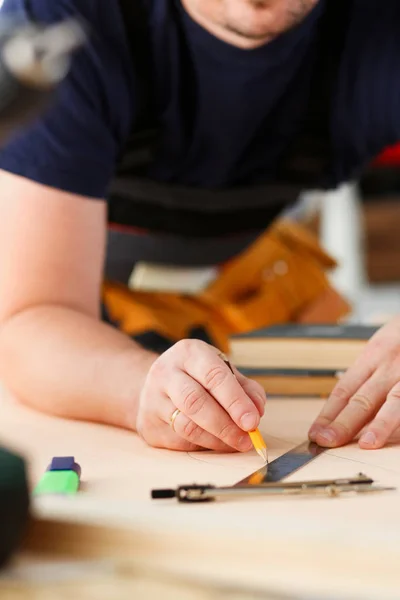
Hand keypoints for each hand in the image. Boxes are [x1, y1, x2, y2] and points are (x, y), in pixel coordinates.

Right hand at [136, 339, 265, 451]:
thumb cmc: (199, 377)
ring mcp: (152, 399)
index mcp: (189, 353)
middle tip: (247, 439)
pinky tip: (215, 442)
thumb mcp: (223, 371)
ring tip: (236, 443)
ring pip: (186, 426)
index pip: (213, 376)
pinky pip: (179, 441)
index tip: (252, 421)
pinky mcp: (148, 425)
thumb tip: (257, 411)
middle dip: (225, 425)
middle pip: (195, 402)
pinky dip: (203, 446)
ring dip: (216, 440)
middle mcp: (166, 372)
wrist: (157, 385)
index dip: (235, 401)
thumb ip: (246, 389)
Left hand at [308, 316, 399, 448]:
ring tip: (366, 444)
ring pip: (394, 402)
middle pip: (363, 398)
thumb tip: (344, 412)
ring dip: (380, 425)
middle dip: (344, 423)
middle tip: (326, 441)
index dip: (328, 414)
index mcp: (372, 357)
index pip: (344, 389)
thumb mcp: (382, 349)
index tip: (315, 433)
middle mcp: (389, 365)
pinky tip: (398, 438)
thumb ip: (368, 378)